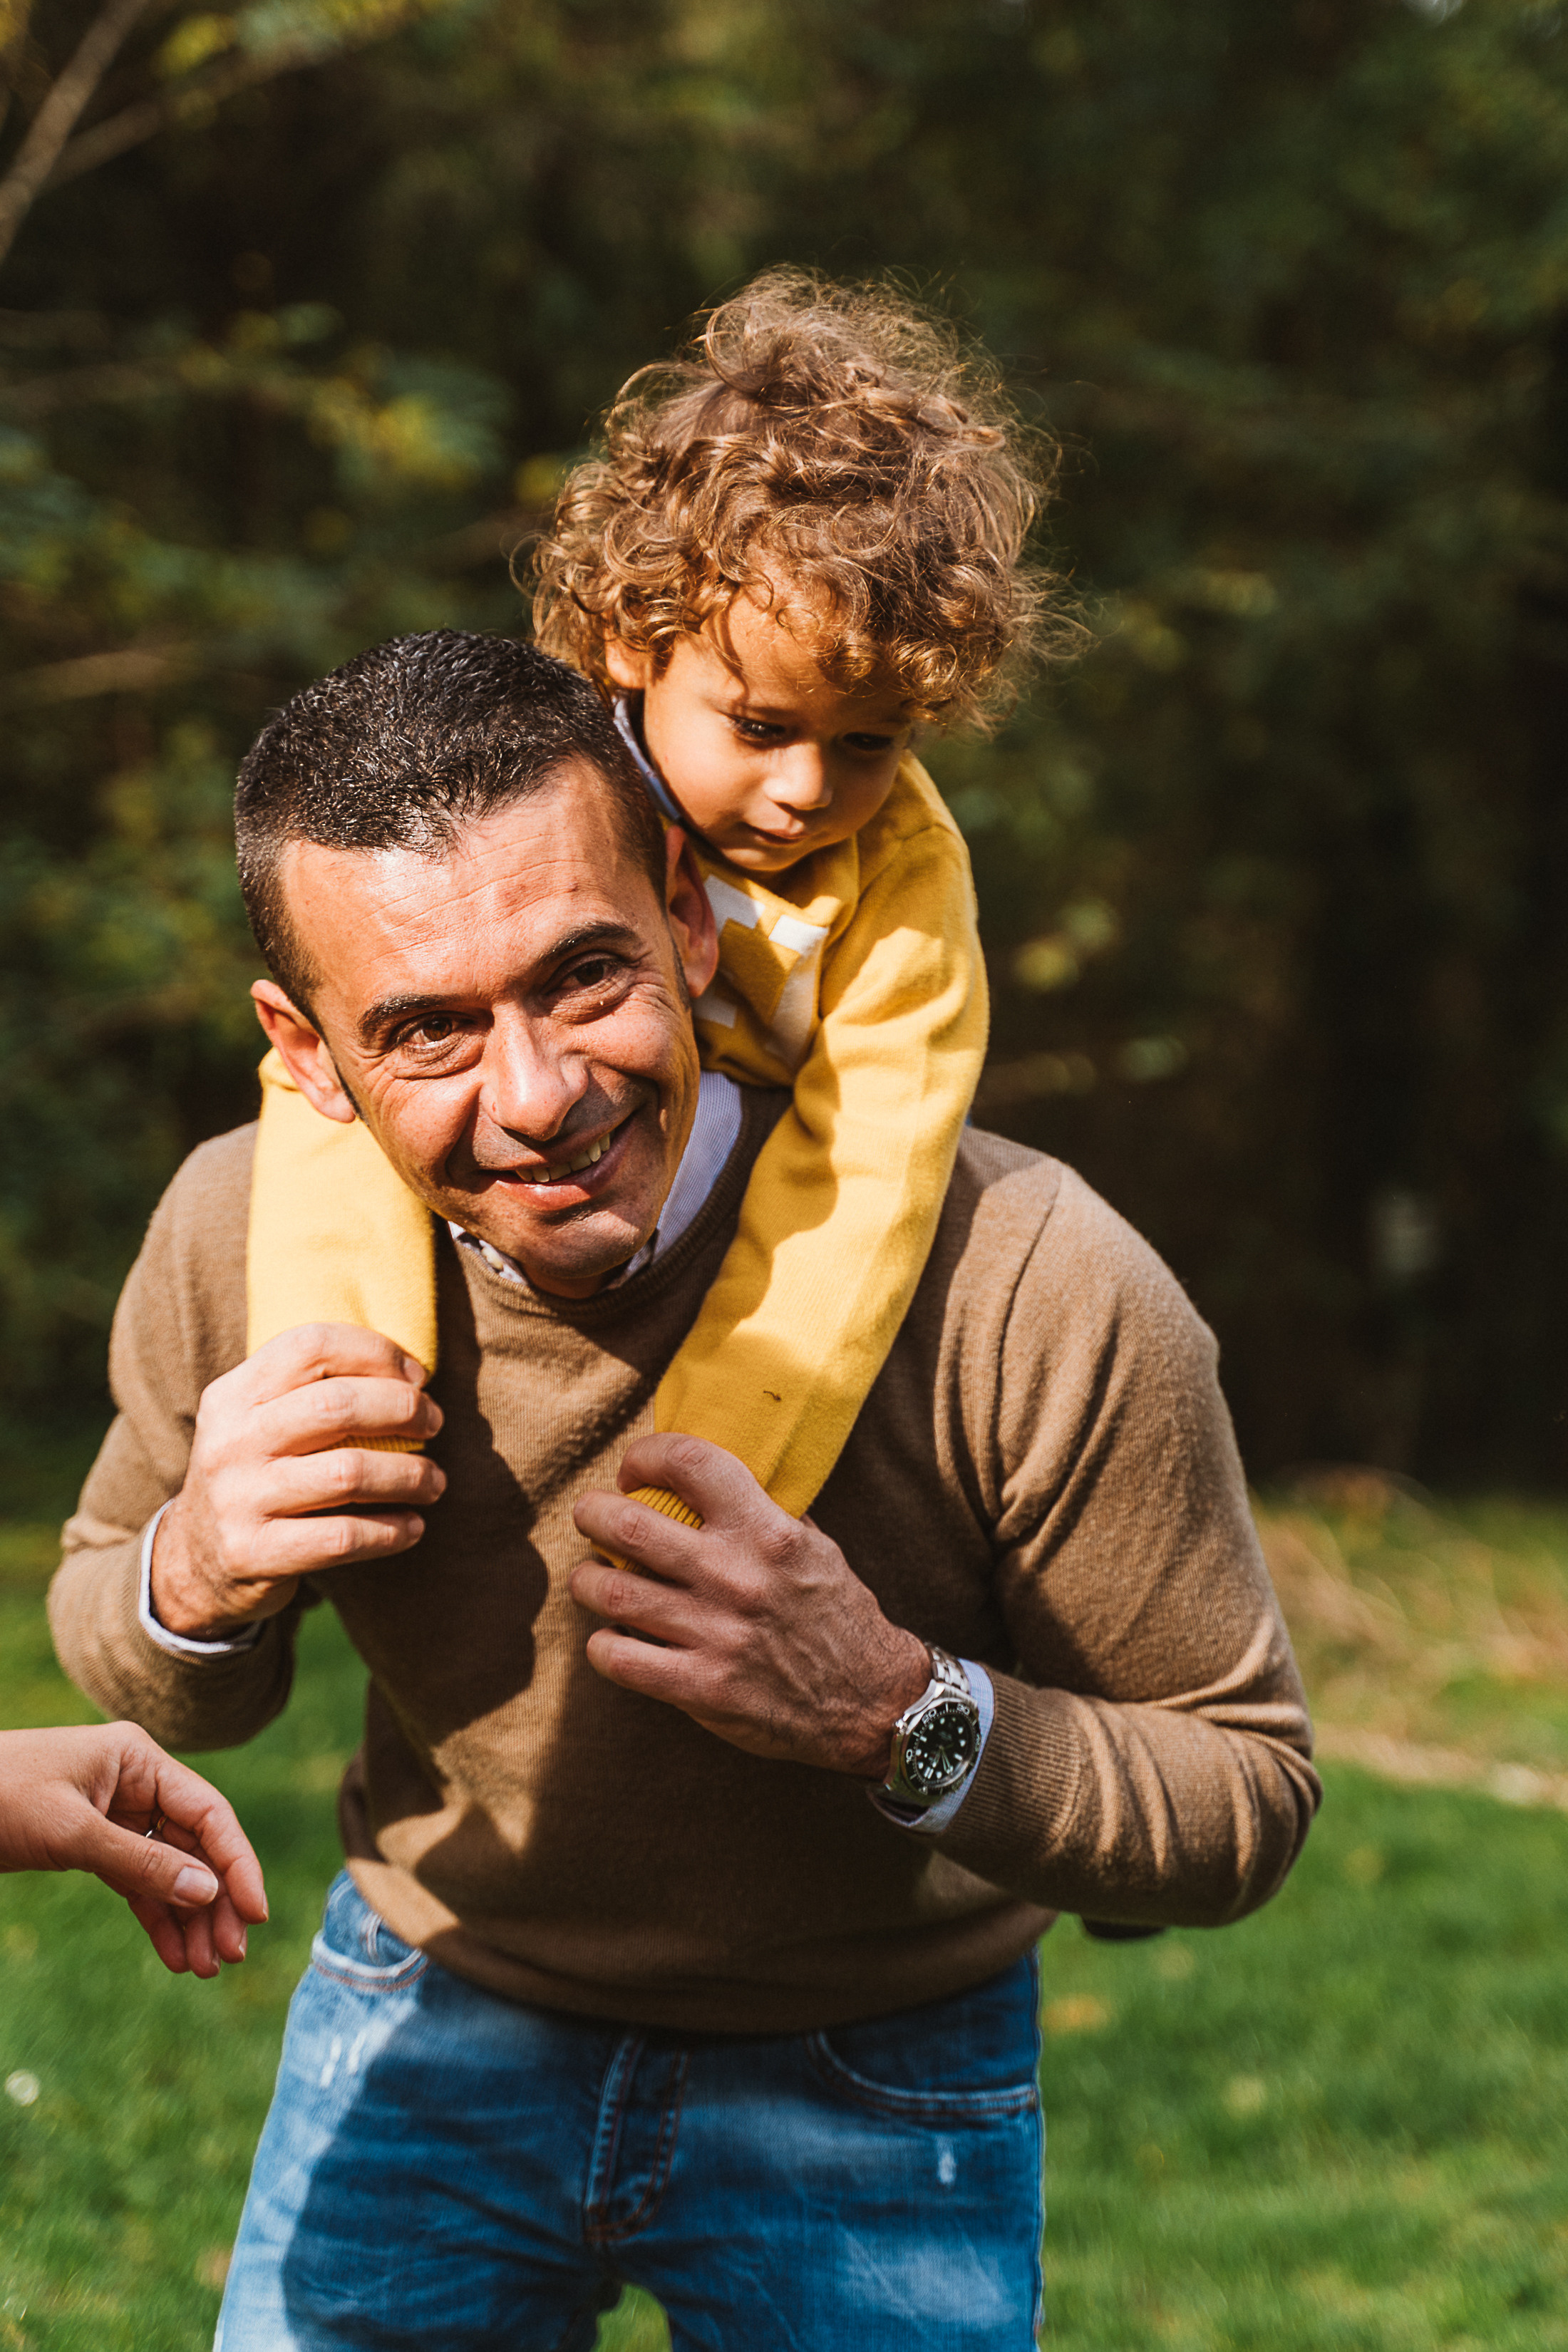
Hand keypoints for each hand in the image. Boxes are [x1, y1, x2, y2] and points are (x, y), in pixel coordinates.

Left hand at [0, 1723, 267, 1977]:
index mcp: (139, 1760)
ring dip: (189, 1918)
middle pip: (194, 1847)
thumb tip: (208, 1892)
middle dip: (215, 1902)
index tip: (255, 1914)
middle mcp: (137, 1784)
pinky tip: (175, 1954)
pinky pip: (137, 1883)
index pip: (208, 1814)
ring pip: (169, 1870)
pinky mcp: (94, 1843)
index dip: (237, 1864)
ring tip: (204, 1968)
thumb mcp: (71, 1831)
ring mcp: (117, 1814)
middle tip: (229, 1956)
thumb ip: (140, 1863)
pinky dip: (156, 1917)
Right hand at [151, 1324, 445, 1639]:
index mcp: (233, 1394)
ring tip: (434, 1482)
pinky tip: (413, 1527)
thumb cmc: (257, 1475)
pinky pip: (342, 1537)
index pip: (311, 1346)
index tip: (416, 1377)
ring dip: (409, 1476)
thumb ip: (315, 1391)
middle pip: (337, 1405)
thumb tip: (412, 1378)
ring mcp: (237, 1499)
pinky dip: (391, 1531)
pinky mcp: (253, 1553)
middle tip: (434, 1424)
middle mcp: (230, 1441)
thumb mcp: (260, 1422)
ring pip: (348, 1473)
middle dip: (403, 1410)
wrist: (195, 1560)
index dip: (376, 1353)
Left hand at [570, 1435, 930, 1777]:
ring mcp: (715, 1635)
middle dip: (591, 1513)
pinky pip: (618, 1658)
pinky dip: (602, 1644)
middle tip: (590, 1516)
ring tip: (591, 1577)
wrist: (869, 1700)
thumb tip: (705, 1478)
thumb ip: (761, 1511)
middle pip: (627, 1526)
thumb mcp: (813, 1546)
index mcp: (766, 1532)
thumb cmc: (836, 1613)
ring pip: (609, 1591)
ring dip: (586, 1580)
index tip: (633, 1469)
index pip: (690, 1463)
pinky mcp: (702, 1688)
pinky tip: (611, 1637)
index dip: (647, 1455)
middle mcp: (735, 1577)